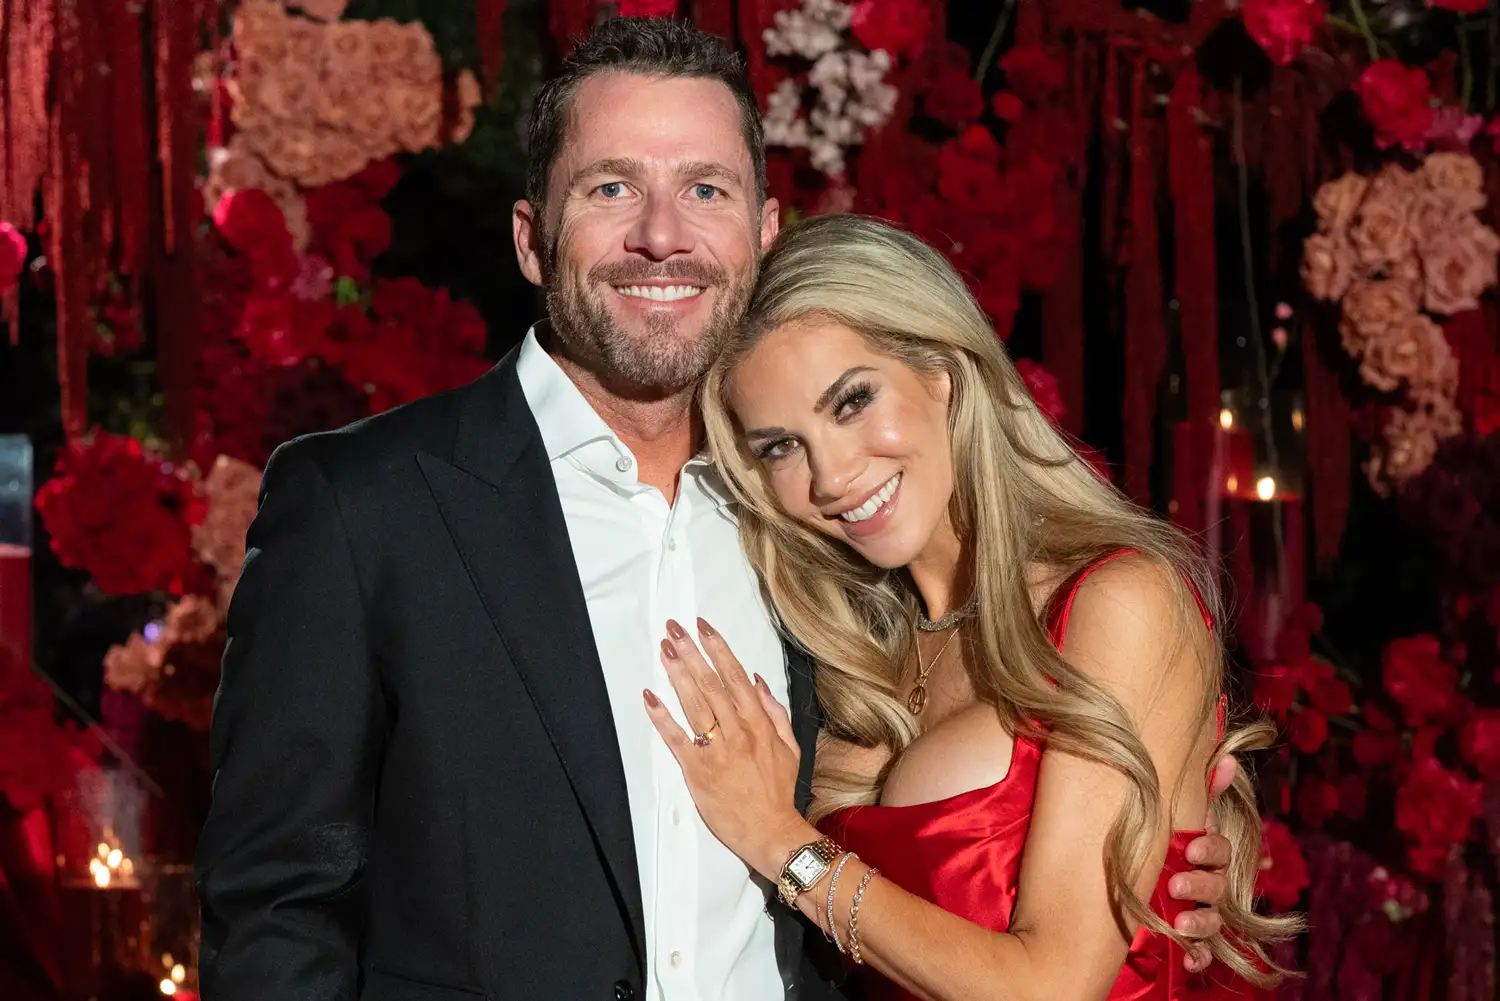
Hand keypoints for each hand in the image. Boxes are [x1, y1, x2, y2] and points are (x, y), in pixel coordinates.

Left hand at [643, 618, 815, 878]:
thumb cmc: (778, 791)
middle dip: (691, 652)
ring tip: (664, 649)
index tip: (703, 627)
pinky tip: (650, 696)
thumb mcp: (789, 748)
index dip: (718, 649)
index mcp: (759, 724)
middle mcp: (737, 732)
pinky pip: (676, 738)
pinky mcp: (697, 770)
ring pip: (694, 704)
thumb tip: (757, 680)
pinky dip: (662, 716)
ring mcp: (716, 750)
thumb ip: (774, 712)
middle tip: (674, 628)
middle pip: (710, 684)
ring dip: (677, 673)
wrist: (770, 831)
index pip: (736, 677)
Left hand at [1170, 754, 1236, 971]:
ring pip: (1213, 922)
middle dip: (1202, 887)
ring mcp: (1200, 910)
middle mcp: (1209, 882)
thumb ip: (1202, 789)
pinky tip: (1186, 959)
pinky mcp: (1187, 937)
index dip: (1211, 850)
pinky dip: (1196, 956)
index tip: (1190, 849)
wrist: (1125, 875)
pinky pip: (1200, 951)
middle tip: (1177, 884)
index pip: (1222, 850)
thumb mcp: (1174, 811)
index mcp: (1206, 852)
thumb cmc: (1157, 834)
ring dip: (1201, 924)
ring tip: (1180, 924)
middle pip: (1219, 888)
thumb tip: (1230, 760)